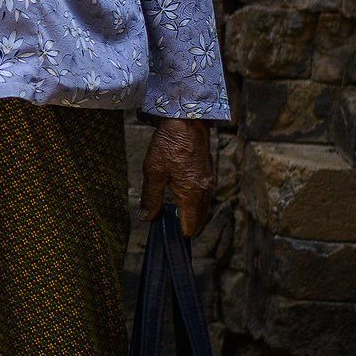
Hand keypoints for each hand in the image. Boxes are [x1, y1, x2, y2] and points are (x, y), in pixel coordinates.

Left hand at [140, 117, 216, 236]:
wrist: (186, 121)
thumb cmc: (169, 144)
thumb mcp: (153, 173)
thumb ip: (151, 198)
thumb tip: (146, 217)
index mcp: (191, 194)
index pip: (191, 225)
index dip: (180, 232)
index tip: (168, 234)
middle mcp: (204, 191)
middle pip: (200, 219)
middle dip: (188, 226)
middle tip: (171, 228)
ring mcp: (209, 182)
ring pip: (204, 207)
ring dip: (193, 214)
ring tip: (176, 216)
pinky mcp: (209, 173)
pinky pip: (205, 195)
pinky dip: (196, 202)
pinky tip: (184, 198)